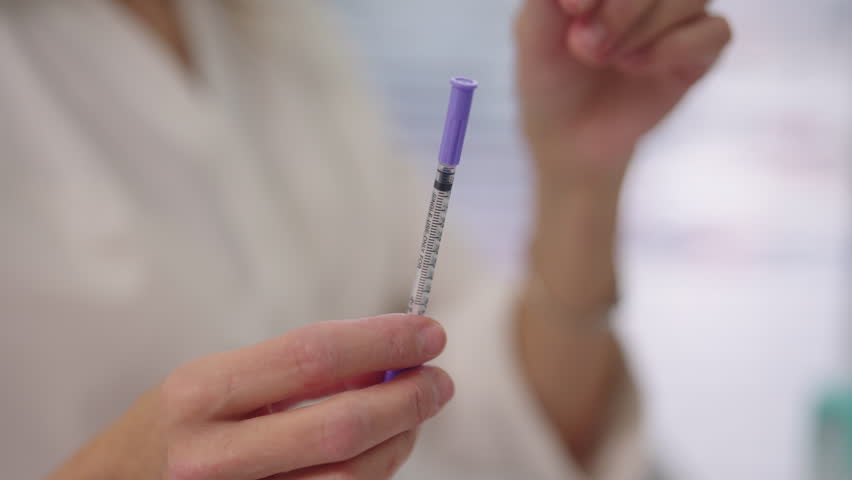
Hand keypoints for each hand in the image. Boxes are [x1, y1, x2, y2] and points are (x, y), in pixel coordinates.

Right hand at [48, 315, 451, 479]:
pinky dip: (371, 477)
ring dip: (398, 443)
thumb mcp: (217, 383)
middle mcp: (213, 455)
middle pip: (340, 426)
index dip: (381, 341)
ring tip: (414, 416)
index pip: (312, 355)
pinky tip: (381, 452)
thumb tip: (383, 358)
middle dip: (407, 400)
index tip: (427, 333)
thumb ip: (294, 372)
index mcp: (202, 393)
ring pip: (348, 478)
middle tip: (440, 381)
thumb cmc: (173, 430)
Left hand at [515, 0, 731, 185]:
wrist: (567, 134)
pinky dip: (675, 48)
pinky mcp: (700, 51)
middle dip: (623, 6)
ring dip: (644, 28)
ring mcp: (680, 14)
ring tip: (610, 60)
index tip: (573, 10)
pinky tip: (638, 67)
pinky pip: (716, 30)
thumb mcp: (533, 32)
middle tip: (585, 45)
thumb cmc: (549, 75)